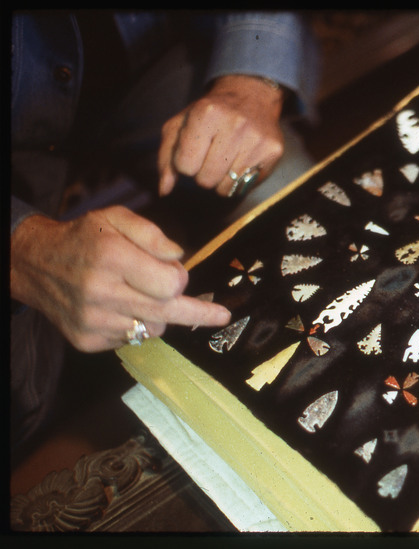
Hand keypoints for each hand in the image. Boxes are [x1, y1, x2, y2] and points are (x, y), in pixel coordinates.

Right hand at [10, 206, 230, 351]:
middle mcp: (101, 293)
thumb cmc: (84, 238)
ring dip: (159, 314)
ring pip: (153, 329)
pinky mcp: (87, 340)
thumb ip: (152, 234)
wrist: (35, 264)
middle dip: (200, 313)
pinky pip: (132, 339)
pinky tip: (119, 307)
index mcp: (112, 258)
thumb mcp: (116, 218)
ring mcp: (93, 321)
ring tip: (140, 295)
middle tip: (222, 315)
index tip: (178, 273)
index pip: (169, 284)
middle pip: (168, 312)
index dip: (179, 278)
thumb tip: (179, 256)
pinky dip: (135, 325)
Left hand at [158, 74, 284, 196]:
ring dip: (221, 179)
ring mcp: (256, 140)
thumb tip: (165, 190)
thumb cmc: (210, 115)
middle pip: (205, 180)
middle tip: (211, 156)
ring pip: (225, 188)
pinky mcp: (272, 152)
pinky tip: (241, 162)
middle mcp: (235, 125)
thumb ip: (166, 157)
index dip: (186, 162)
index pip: (185, 165)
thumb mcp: (181, 125)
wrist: (251, 96)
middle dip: (203, 173)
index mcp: (206, 113)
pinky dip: (238, 181)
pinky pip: (244, 187)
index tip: (194, 150)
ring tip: (226, 159)